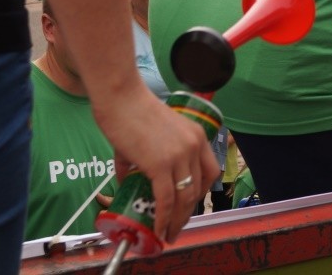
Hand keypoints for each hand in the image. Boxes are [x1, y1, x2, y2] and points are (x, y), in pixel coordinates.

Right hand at [96, 90, 218, 242]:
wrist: (121, 98)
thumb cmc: (131, 112)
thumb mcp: (152, 134)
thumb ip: (144, 158)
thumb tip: (126, 181)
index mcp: (197, 137)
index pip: (210, 171)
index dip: (201, 193)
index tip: (189, 206)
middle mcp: (194, 146)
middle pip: (198, 188)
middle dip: (188, 212)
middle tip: (175, 227)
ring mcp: (179, 155)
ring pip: (185, 197)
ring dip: (177, 220)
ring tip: (166, 234)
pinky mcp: (160, 165)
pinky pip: (166, 199)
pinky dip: (163, 218)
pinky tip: (157, 228)